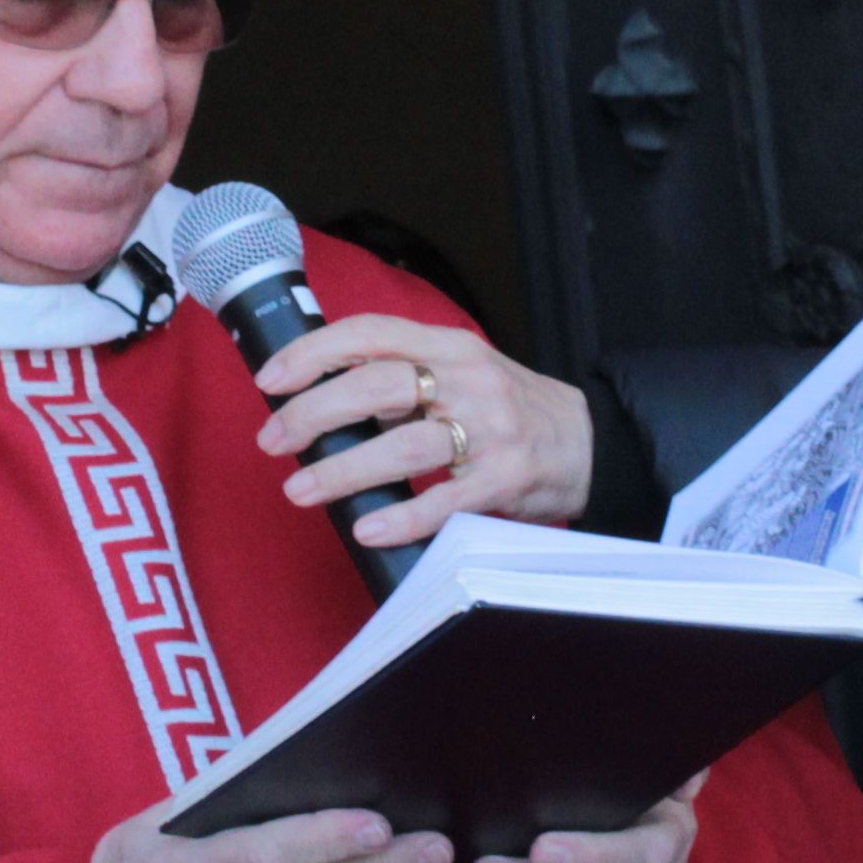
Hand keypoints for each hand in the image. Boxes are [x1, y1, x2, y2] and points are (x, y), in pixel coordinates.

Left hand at [254, 311, 596, 546]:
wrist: (591, 444)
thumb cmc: (510, 412)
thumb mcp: (461, 374)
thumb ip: (403, 379)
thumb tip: (320, 401)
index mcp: (449, 347)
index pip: (370, 333)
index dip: (314, 353)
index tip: (271, 380)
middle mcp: (469, 379)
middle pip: (376, 386)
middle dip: (313, 413)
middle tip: (274, 441)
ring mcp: (490, 429)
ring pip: (404, 444)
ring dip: (342, 470)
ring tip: (301, 490)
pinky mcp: (508, 477)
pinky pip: (446, 499)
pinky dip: (403, 517)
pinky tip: (368, 528)